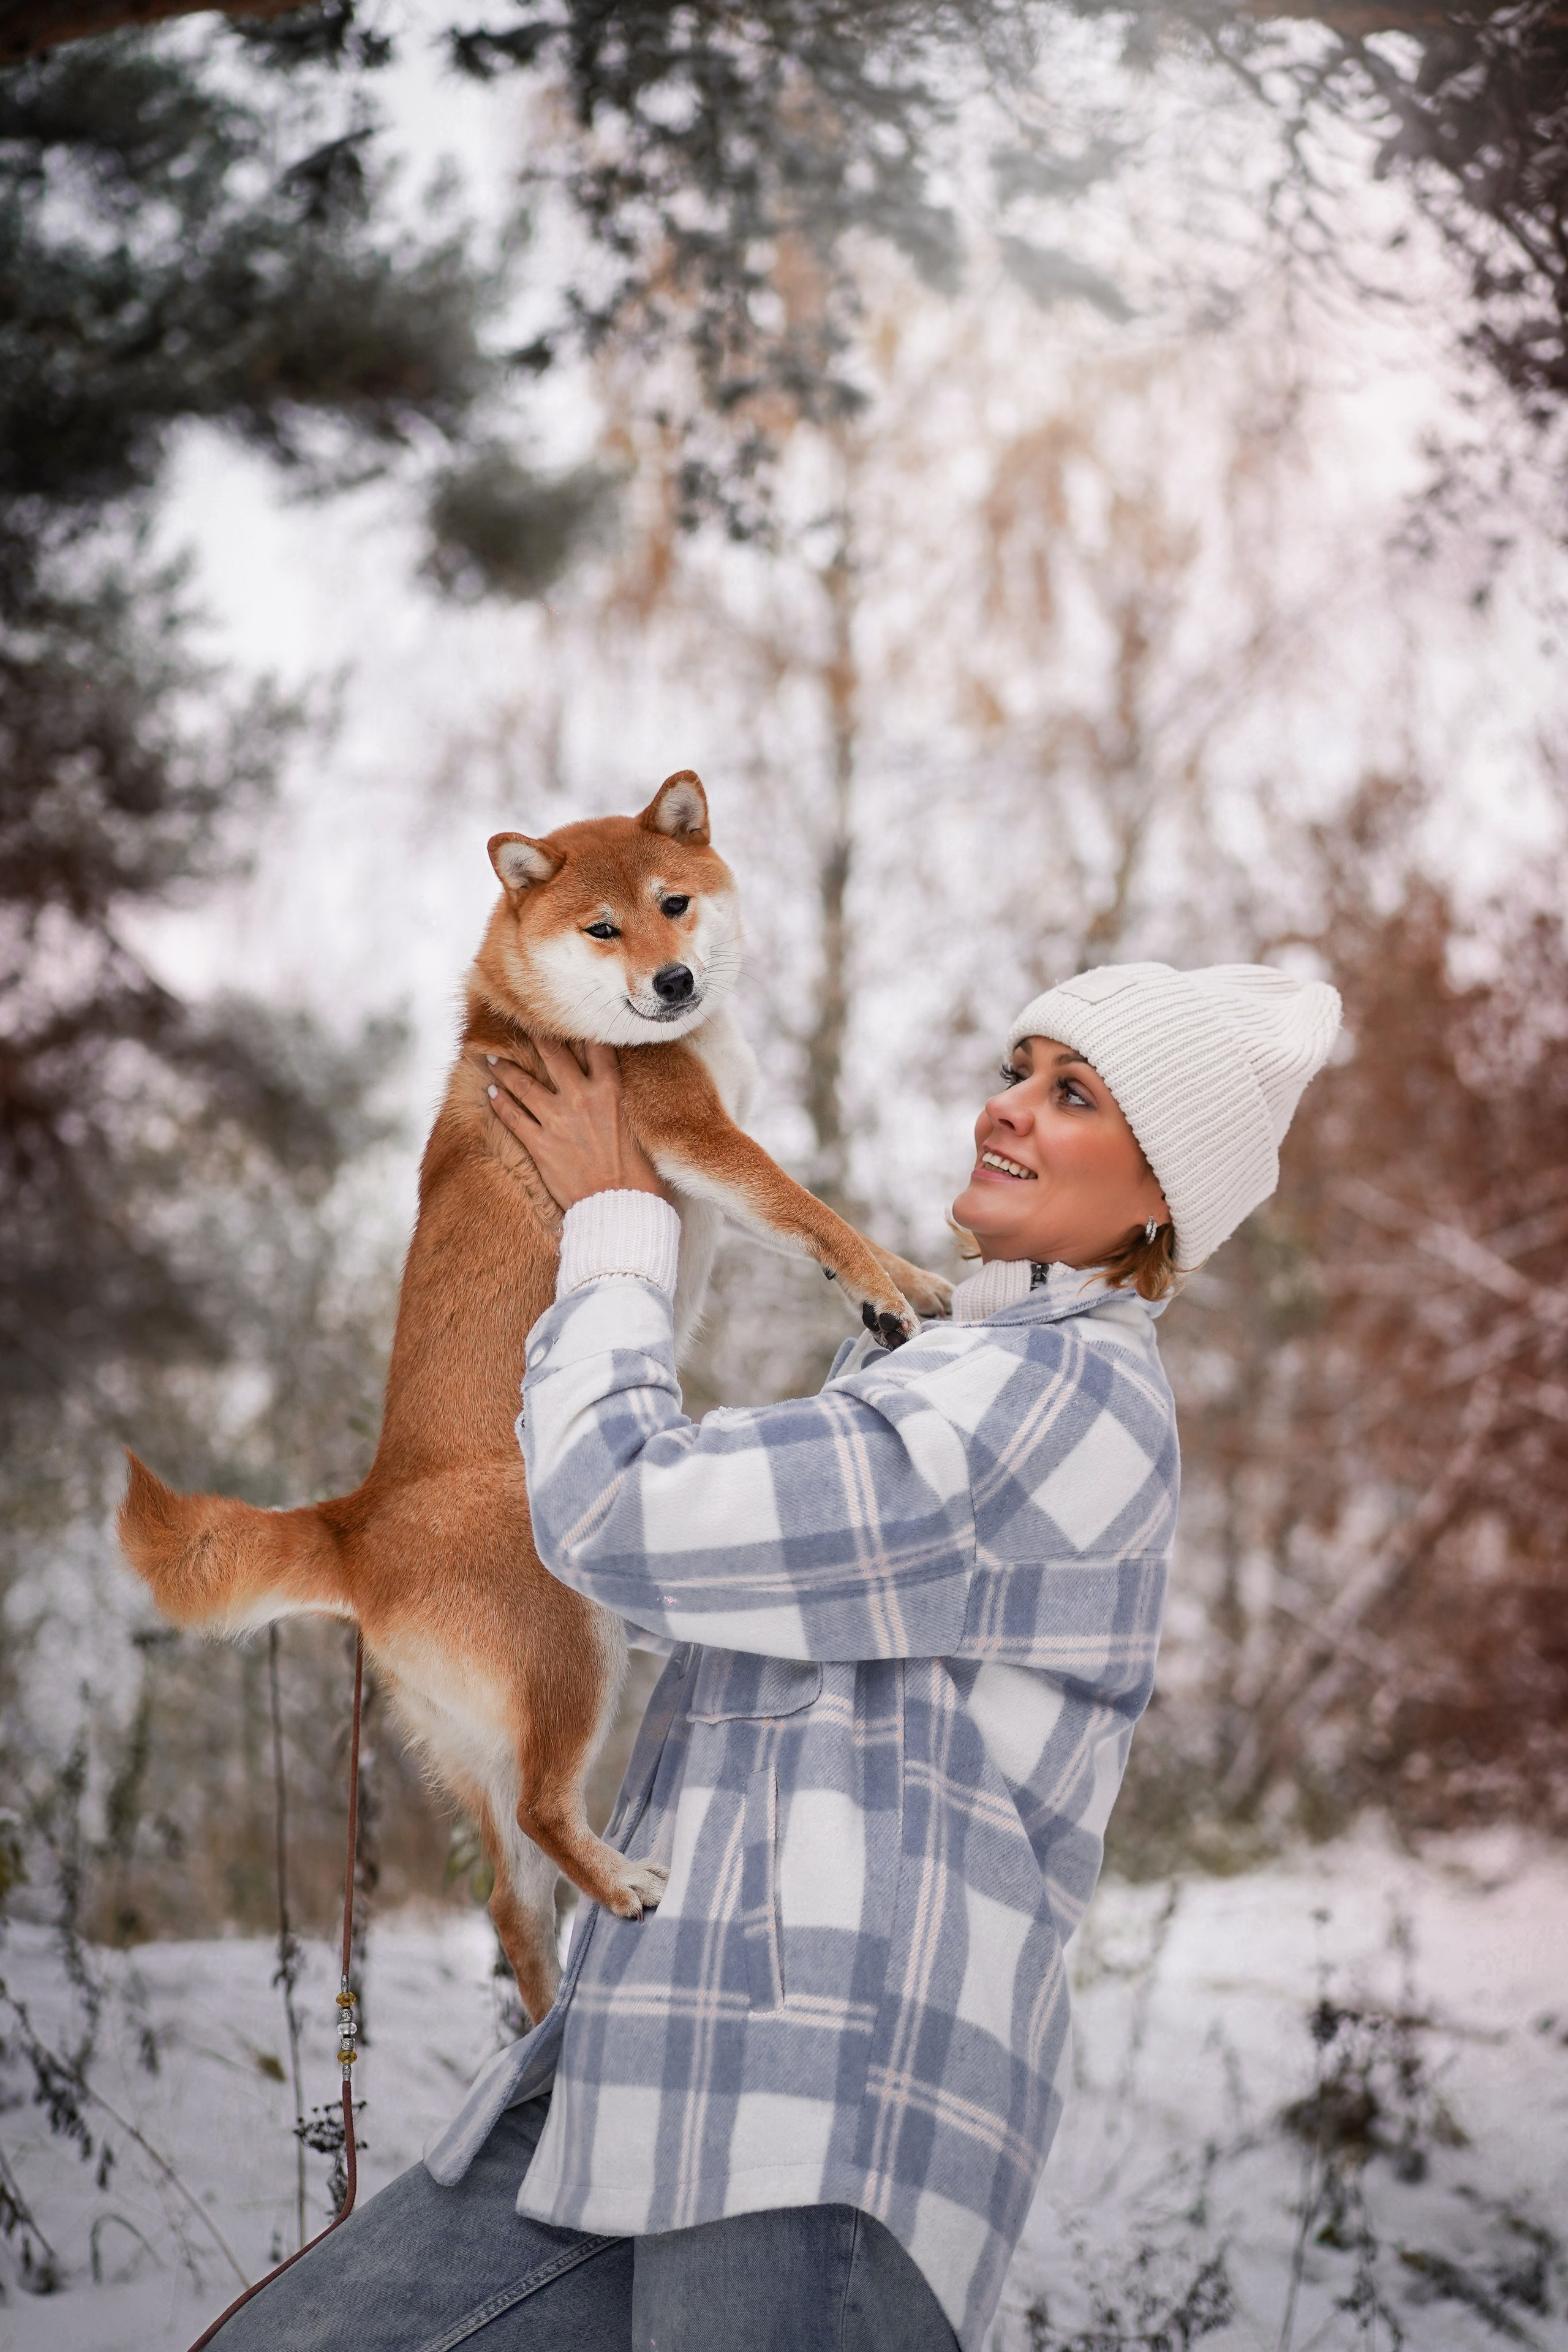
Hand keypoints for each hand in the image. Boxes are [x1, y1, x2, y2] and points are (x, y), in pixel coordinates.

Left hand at [485, 1037, 668, 1212]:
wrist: (622, 1208)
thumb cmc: (641, 1173)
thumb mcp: (641, 1126)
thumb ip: (624, 1100)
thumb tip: (618, 1085)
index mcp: (612, 1090)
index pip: (595, 1046)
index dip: (579, 1027)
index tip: (566, 1015)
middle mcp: (582, 1098)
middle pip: (553, 1055)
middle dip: (536, 1035)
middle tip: (521, 1020)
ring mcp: (557, 1121)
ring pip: (524, 1084)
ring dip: (506, 1069)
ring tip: (492, 1058)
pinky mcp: (540, 1145)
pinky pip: (513, 1118)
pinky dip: (500, 1104)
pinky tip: (491, 1094)